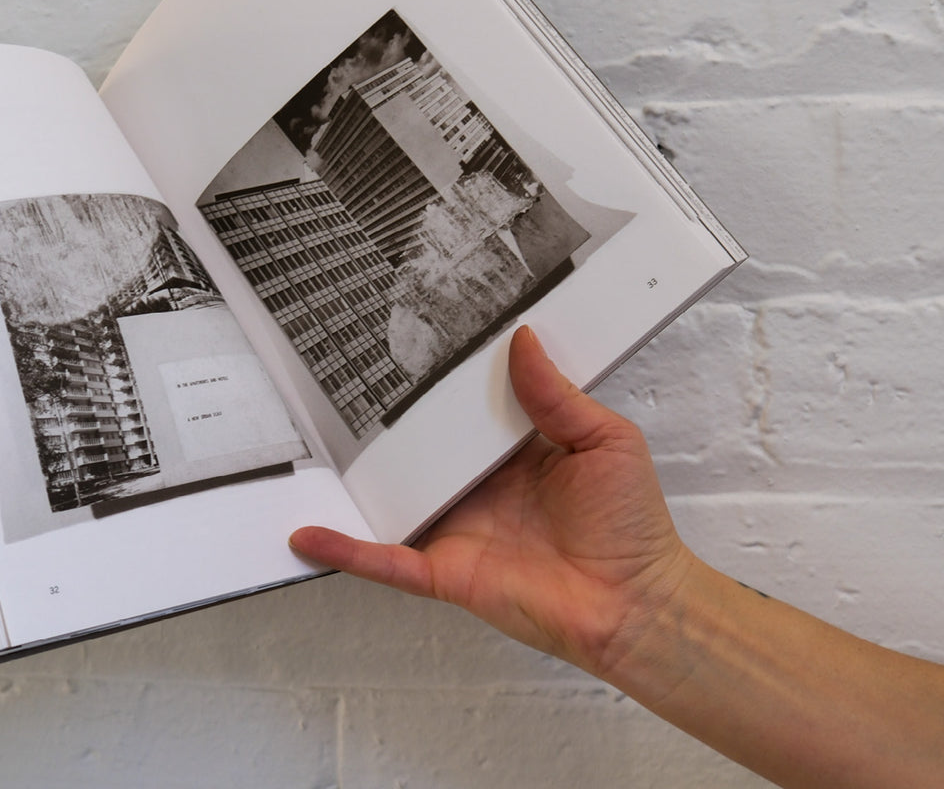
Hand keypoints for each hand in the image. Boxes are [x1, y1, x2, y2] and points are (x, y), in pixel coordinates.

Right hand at [289, 325, 694, 676]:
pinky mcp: (445, 571)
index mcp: (515, 452)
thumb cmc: (632, 527)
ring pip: (395, 499)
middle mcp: (480, 487)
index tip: (413, 337)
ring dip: (355, 483)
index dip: (443, 379)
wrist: (634, 605)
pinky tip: (309, 536)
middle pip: (422, 448)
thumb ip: (558, 395)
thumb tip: (523, 340)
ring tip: (308, 447)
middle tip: (345, 375)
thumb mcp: (606, 441)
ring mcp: (458, 528)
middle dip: (386, 419)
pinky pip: (388, 561)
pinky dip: (348, 551)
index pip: (468, 409)